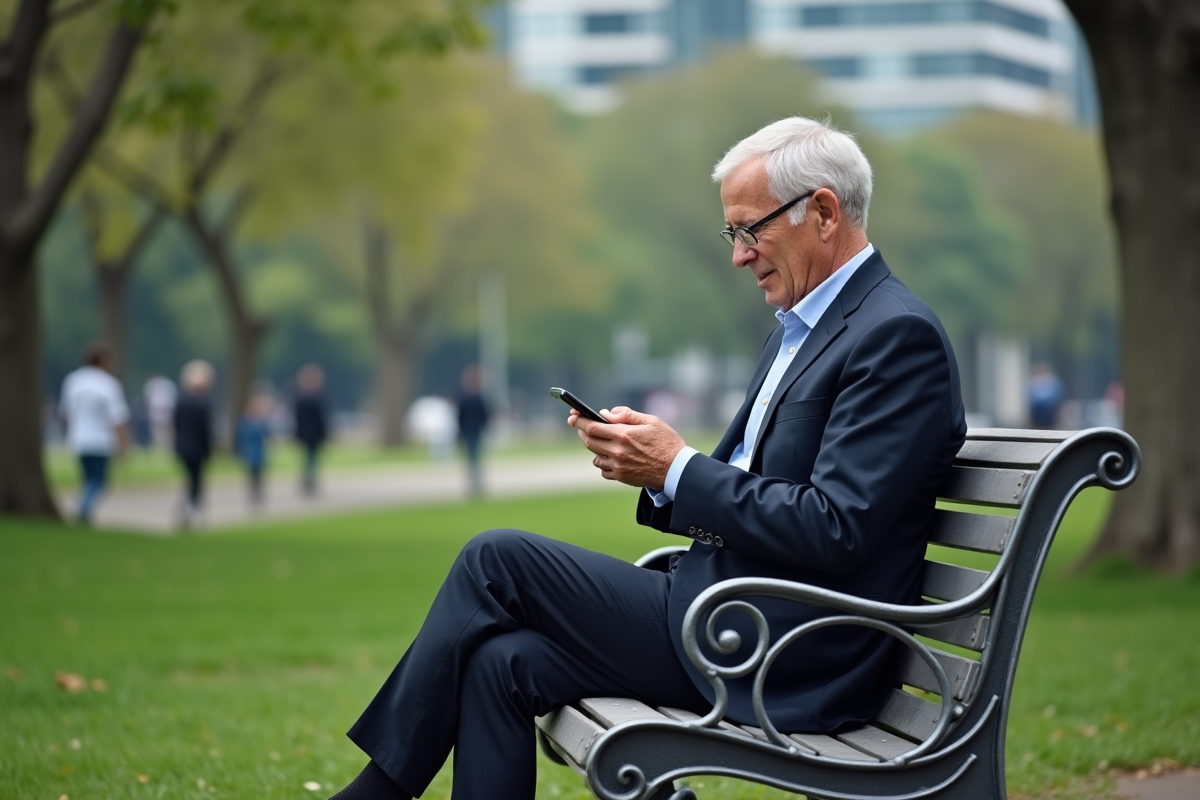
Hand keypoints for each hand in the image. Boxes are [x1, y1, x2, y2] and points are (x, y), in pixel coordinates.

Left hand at [569, 406, 685, 490]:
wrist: (677, 470)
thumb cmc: (667, 442)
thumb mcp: (651, 421)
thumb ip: (627, 415)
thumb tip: (608, 413)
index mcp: (624, 435)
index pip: (592, 427)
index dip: (579, 420)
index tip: (572, 416)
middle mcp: (618, 451)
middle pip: (589, 441)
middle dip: (582, 432)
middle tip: (581, 426)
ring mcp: (618, 466)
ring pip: (594, 456)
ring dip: (594, 447)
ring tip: (601, 440)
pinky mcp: (621, 477)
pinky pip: (603, 470)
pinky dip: (602, 462)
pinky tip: (610, 456)